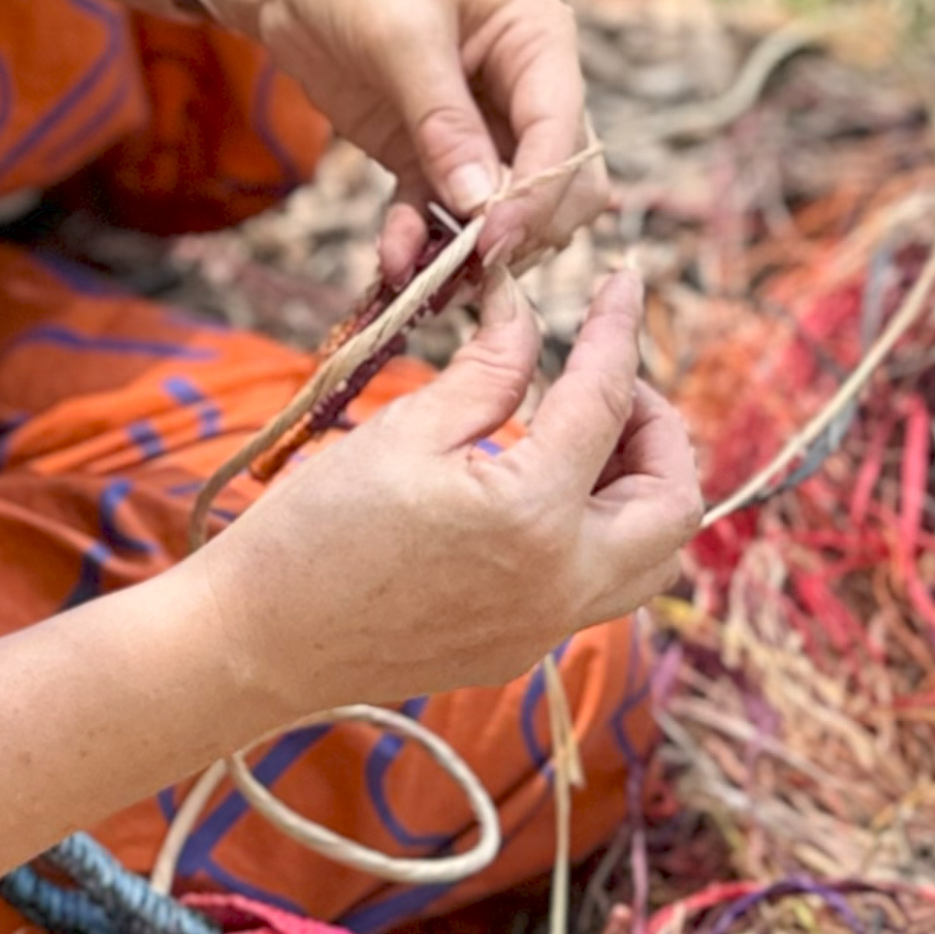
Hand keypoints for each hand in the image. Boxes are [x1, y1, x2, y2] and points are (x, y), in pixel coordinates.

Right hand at [190, 264, 700, 715]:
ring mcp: (548, 628)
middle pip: (675, 503)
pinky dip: (599, 529)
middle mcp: (562, 583)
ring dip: (642, 487)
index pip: (607, 402)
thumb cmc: (315, 528)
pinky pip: (601, 587)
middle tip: (605, 381)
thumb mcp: (405, 428)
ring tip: (583, 436)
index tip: (624, 284)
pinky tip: (541, 490)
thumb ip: (489, 370)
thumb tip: (529, 312)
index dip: (618, 330)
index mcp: (533, 514)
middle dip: (658, 428)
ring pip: (652, 558)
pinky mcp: (523, 650)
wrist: (259, 642)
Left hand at [192, 0, 611, 280]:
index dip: (539, 192)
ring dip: (470, 247)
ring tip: (426, 278)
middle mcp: (520, 88)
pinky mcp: (422, 150)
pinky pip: (438, 210)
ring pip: (501, 208)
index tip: (498, 238)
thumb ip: (443, 118)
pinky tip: (394, 262)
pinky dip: (423, 239)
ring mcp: (473, 125)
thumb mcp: (401, 31)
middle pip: (554, 181)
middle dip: (520, 227)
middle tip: (474, 264)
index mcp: (538, 40)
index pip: (562, 131)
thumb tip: (484, 202)